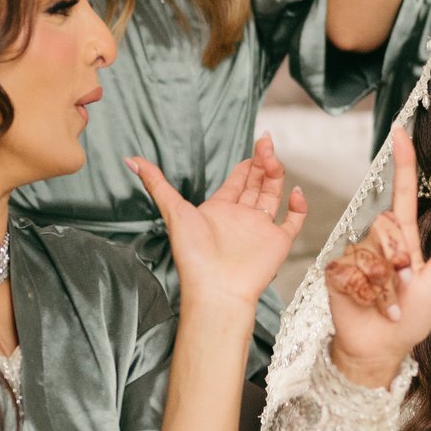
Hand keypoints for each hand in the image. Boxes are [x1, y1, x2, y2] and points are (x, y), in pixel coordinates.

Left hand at [129, 134, 307, 313]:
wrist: (216, 288)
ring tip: (274, 157)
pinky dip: (299, 206)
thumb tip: (131, 159)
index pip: (238, 181)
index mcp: (220, 210)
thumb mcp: (173, 210)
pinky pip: (293, 220)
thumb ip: (156, 183)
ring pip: (274, 195)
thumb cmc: (193, 255)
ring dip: (276, 174)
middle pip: (258, 183)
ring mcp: (260, 229)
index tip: (257, 144)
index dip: (247, 163)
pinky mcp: (278, 242)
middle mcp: (241, 217)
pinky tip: (295, 191)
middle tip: (267, 141)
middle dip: (263, 161)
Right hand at [325, 129, 430, 385]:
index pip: (402, 193)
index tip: (400, 132)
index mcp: (405, 240)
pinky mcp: (338, 270)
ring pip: (370, 250)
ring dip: (383, 283)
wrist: (379, 348)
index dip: (402, 162)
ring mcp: (356, 254)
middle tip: (402, 288)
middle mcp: (379, 242)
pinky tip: (368, 303)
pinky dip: (366, 290)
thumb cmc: (411, 319)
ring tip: (388, 303)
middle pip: (386, 225)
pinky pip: (352, 269)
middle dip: (397, 259)